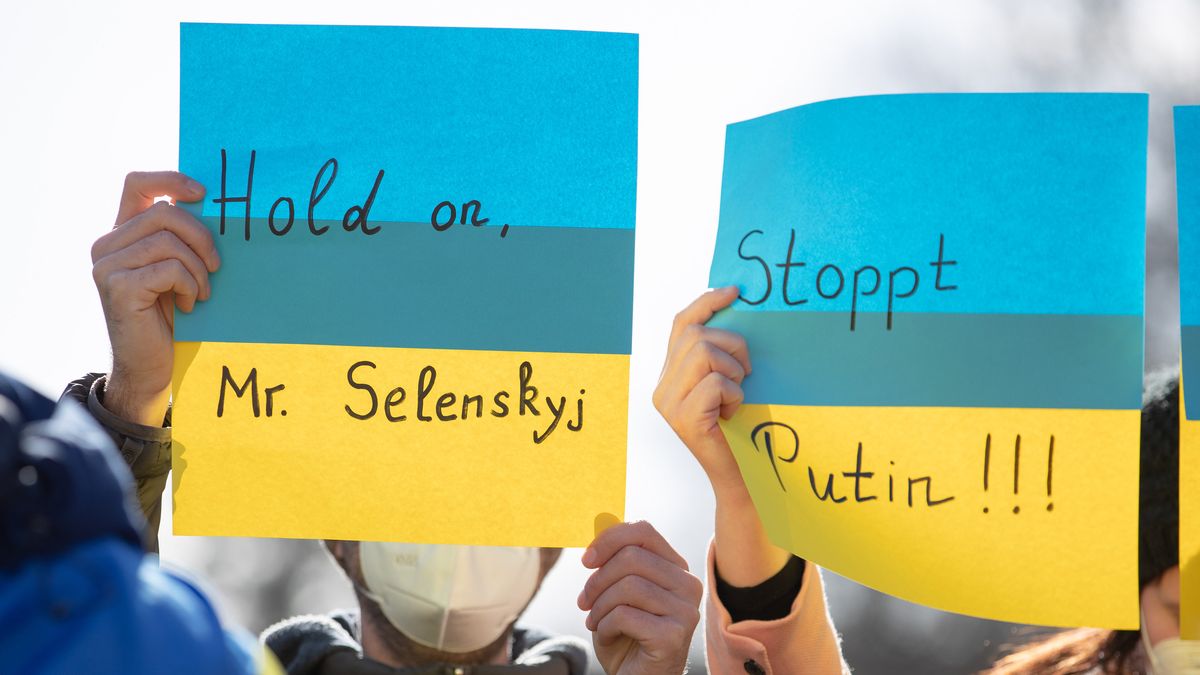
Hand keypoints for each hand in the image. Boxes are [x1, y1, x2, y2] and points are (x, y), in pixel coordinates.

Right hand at [90, 171, 217, 425]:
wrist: (151, 366)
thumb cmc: (172, 317)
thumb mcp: (177, 269)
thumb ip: (181, 239)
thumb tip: (214, 205)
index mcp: (122, 233)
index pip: (139, 183)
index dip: (172, 179)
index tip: (204, 193)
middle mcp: (107, 244)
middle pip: (165, 212)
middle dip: (202, 236)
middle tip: (217, 266)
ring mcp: (107, 265)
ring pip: (168, 240)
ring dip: (198, 267)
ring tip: (202, 291)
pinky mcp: (117, 286)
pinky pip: (169, 268)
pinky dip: (190, 285)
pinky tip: (190, 304)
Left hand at [578, 522, 701, 674]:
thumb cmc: (625, 632)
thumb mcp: (616, 589)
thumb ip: (616, 558)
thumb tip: (602, 520)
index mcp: (676, 568)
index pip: (644, 532)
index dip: (609, 539)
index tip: (586, 560)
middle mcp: (689, 585)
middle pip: (631, 557)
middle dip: (597, 580)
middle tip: (584, 602)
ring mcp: (686, 611)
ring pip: (628, 586)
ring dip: (599, 606)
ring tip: (595, 621)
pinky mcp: (675, 635)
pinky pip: (625, 615)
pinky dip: (606, 626)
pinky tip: (609, 637)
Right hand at [652, 286, 749, 496]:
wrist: (744, 477)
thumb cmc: (742, 428)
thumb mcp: (728, 381)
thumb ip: (720, 352)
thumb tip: (736, 305)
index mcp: (671, 375)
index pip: (682, 324)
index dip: (706, 302)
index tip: (735, 292)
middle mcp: (662, 387)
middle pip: (695, 334)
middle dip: (732, 343)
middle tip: (748, 370)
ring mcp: (669, 404)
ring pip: (703, 352)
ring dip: (733, 368)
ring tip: (738, 393)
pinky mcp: (684, 419)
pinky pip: (714, 382)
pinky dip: (734, 392)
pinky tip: (734, 411)